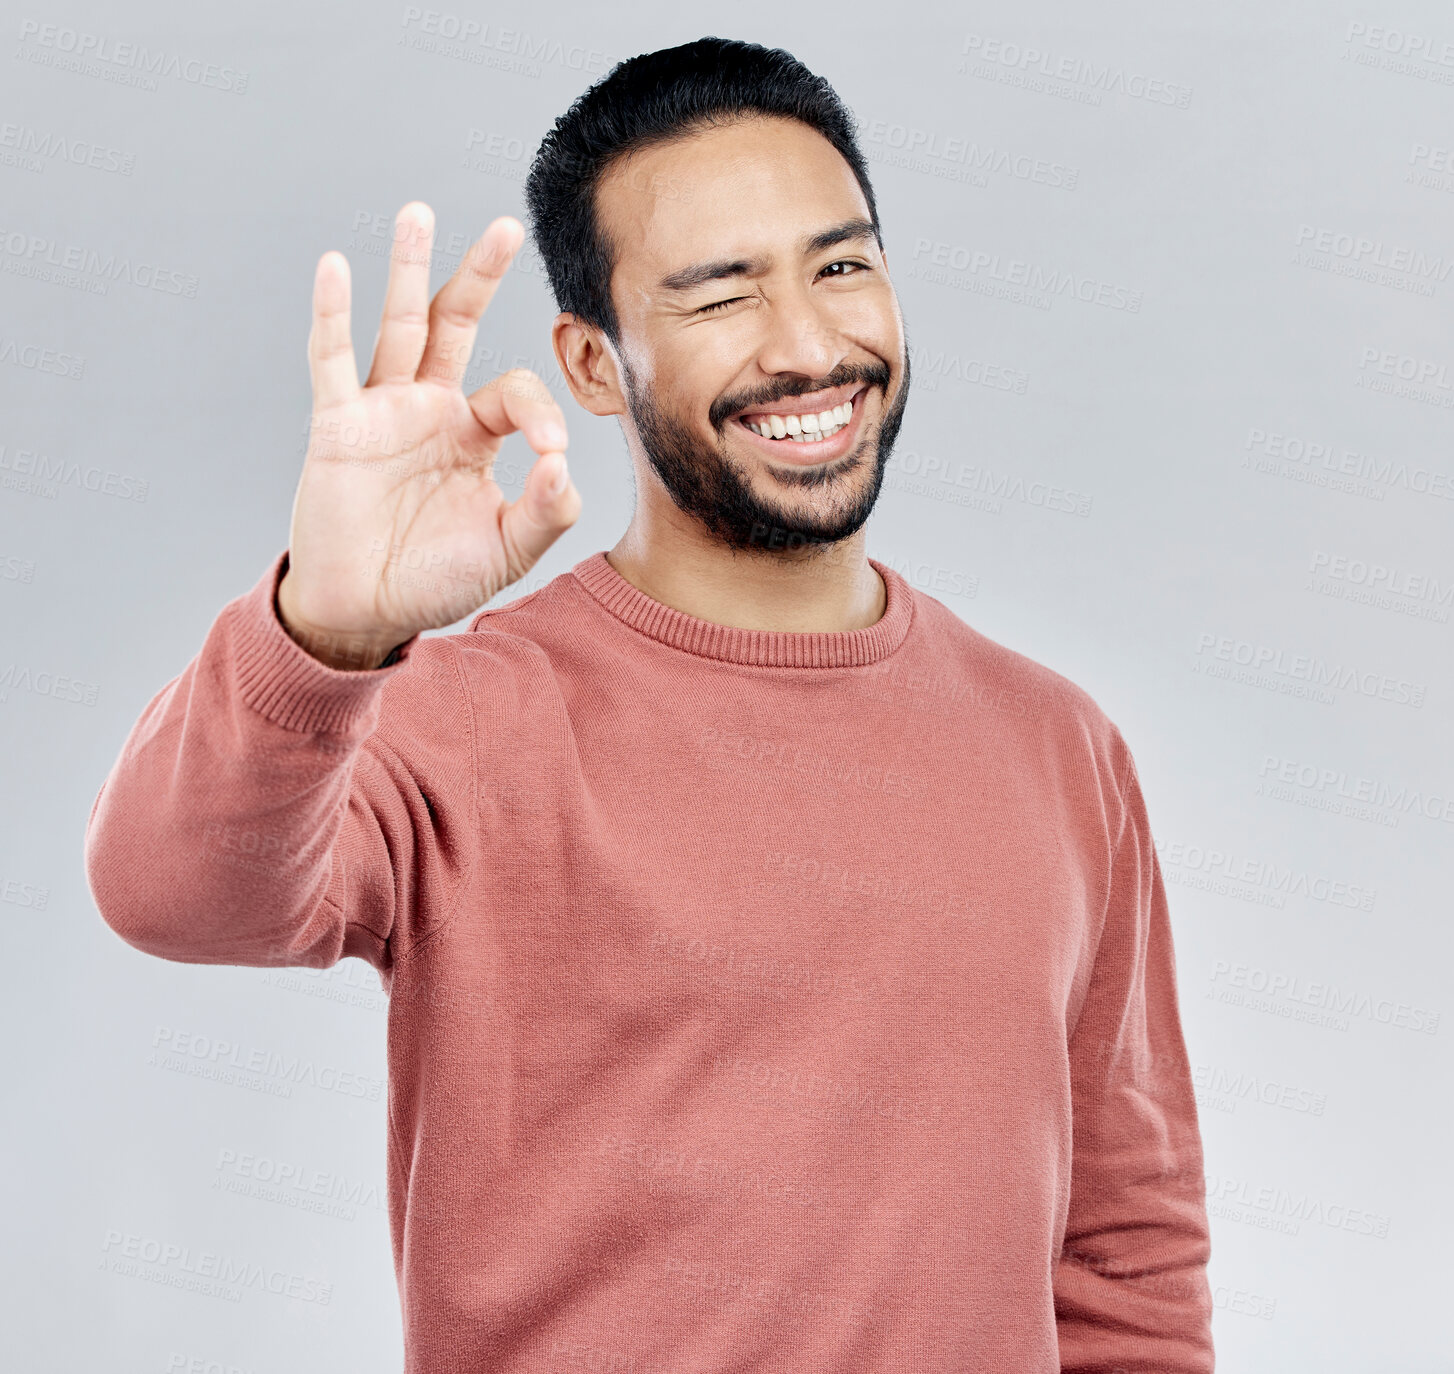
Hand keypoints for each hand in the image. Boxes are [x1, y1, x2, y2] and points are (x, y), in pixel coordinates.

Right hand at [276, 202, 579, 668]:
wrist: (366, 611)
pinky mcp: (338, 426)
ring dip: (408, 270)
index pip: (514, 392)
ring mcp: (382, 412)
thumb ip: (545, 512)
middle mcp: (430, 409)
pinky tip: (335, 266)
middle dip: (480, 276)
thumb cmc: (436, 580)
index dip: (539, 411)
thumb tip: (566, 465)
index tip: (551, 452)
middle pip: (457, 325)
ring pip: (399, 327)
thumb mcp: (507, 551)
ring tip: (419, 213)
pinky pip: (332, 361)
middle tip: (507, 226)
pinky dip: (332, 314)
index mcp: (475, 435)